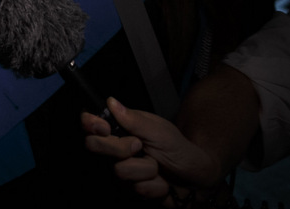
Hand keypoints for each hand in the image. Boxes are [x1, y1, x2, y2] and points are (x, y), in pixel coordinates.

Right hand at [82, 98, 224, 203]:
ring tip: (159, 167)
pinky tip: (163, 182)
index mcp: (123, 129)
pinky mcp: (133, 189)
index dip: (91, 124)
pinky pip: (137, 188)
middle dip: (120, 148)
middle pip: (95, 146)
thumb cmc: (180, 150)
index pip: (92, 123)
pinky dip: (155, 185)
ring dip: (146, 169)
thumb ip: (133, 120)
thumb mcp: (159, 131)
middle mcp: (118, 149)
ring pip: (119, 171)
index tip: (103, 128)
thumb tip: (111, 102)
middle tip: (140, 146)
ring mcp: (124, 169)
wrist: (198, 178)